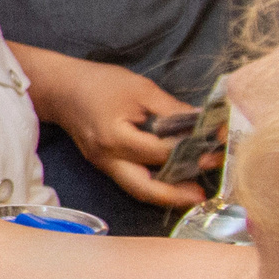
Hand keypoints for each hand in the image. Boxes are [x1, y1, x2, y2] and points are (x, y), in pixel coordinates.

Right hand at [27, 51, 205, 208]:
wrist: (61, 88)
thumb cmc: (100, 83)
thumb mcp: (141, 89)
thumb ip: (172, 109)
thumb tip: (204, 123)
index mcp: (115, 138)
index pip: (160, 152)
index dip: (191, 148)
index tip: (217, 142)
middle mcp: (107, 159)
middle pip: (144, 189)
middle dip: (176, 195)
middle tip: (203, 193)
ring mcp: (104, 165)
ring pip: (138, 190)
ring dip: (167, 195)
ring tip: (194, 192)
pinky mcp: (105, 164)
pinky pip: (132, 181)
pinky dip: (154, 184)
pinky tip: (173, 180)